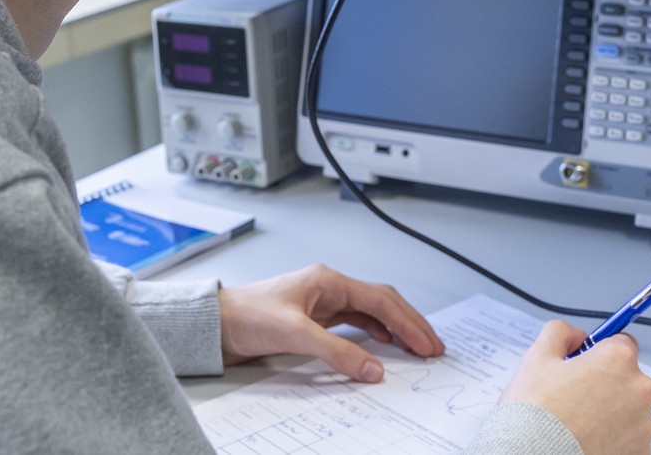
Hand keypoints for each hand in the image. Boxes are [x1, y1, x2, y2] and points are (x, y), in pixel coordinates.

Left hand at [218, 264, 445, 381]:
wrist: (217, 323)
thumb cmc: (247, 315)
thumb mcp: (295, 334)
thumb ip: (337, 351)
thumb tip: (373, 368)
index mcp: (328, 280)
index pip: (381, 300)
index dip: (408, 323)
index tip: (427, 344)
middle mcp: (329, 287)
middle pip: (382, 302)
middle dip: (410, 324)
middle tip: (433, 347)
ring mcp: (323, 302)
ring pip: (372, 312)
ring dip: (396, 328)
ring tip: (416, 347)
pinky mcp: (315, 318)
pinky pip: (356, 322)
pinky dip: (374, 332)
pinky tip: (382, 342)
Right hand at [498, 321, 650, 454]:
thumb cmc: (536, 413)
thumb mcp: (537, 357)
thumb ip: (560, 333)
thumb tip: (575, 335)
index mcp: (618, 360)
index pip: (622, 342)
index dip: (599, 350)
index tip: (587, 361)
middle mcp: (639, 390)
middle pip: (627, 376)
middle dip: (606, 382)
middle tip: (574, 394)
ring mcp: (643, 425)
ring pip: (630, 408)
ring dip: (611, 411)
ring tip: (579, 420)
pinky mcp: (640, 452)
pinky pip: (630, 437)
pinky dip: (614, 437)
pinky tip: (589, 437)